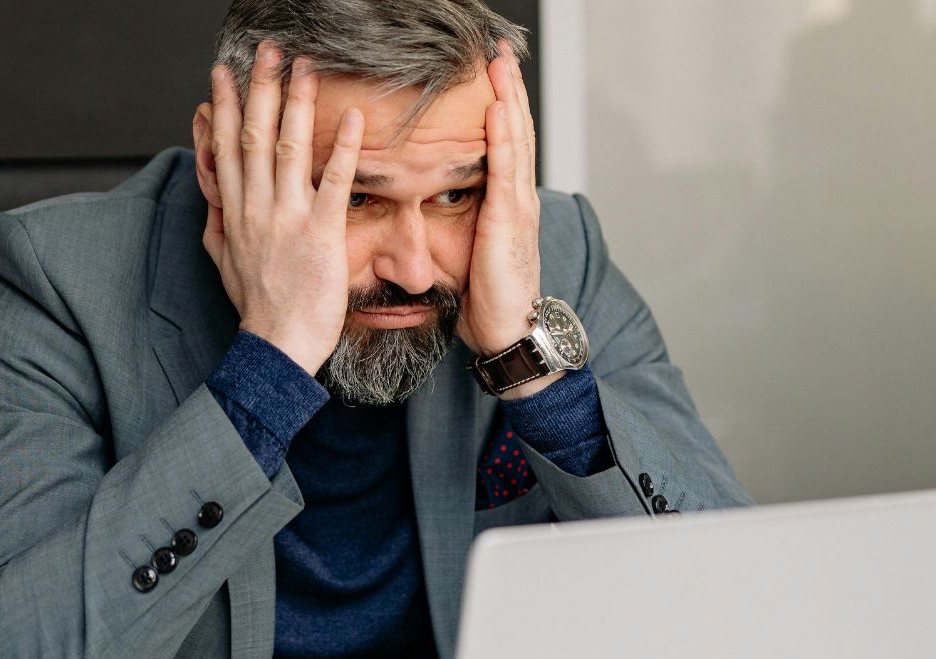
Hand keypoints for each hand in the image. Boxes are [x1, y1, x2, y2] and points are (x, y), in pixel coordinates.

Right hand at [199, 42, 364, 373]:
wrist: (277, 345)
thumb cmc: (258, 308)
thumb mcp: (224, 263)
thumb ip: (218, 225)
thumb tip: (211, 199)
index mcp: (234, 212)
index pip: (226, 148)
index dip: (226, 106)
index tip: (225, 74)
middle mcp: (256, 208)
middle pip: (255, 136)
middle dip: (261, 89)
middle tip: (269, 51)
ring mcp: (287, 218)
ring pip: (289, 149)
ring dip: (298, 104)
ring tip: (306, 67)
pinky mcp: (320, 234)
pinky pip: (333, 183)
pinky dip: (344, 148)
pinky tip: (354, 117)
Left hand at [456, 45, 555, 397]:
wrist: (507, 330)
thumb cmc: (484, 298)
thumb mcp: (463, 252)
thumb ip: (450, 222)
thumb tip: (417, 204)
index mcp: (504, 203)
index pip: (503, 142)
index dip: (499, 105)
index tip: (488, 71)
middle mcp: (516, 198)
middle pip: (515, 130)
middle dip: (508, 88)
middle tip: (500, 50)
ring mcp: (518, 206)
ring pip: (516, 140)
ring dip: (509, 98)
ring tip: (501, 63)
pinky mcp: (509, 221)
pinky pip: (506, 170)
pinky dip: (504, 137)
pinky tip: (498, 109)